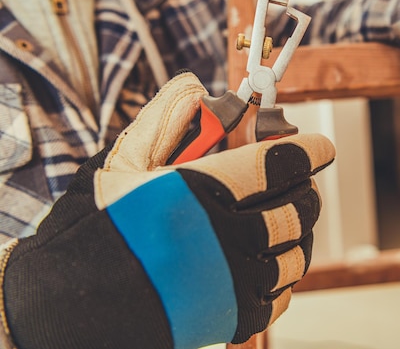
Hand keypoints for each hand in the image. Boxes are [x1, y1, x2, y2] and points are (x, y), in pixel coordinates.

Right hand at [2, 72, 334, 347]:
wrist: (72, 305)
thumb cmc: (97, 231)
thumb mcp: (121, 166)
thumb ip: (163, 121)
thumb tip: (195, 87)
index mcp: (195, 193)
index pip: (274, 164)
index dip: (306, 151)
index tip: (320, 147)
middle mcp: (222, 239)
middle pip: (295, 208)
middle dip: (305, 189)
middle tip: (300, 181)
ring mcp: (232, 284)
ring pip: (297, 253)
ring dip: (299, 231)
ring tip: (286, 219)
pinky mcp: (234, 319)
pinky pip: (283, 293)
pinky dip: (285, 272)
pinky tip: (268, 259)